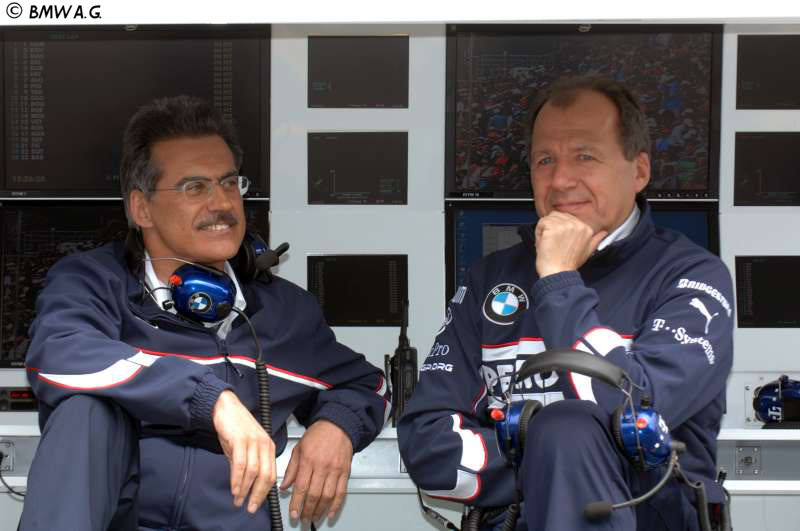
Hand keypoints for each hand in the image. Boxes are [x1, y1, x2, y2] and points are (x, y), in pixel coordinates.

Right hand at [213, 390, 275, 513]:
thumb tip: (243, 484)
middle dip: (258, 495)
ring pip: (254, 472)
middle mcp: (264, 445)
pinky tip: (234, 488)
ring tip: (239, 500)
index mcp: (268, 447)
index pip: (271, 474)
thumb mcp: (244, 448)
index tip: (257, 503)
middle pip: (266, 476)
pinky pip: (241, 463)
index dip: (264, 492)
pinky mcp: (241, 440)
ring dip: (245, 489)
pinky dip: (237, 479)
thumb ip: (246, 465)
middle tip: (250, 507)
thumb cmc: (236, 427)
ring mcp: (254, 442)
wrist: (226, 407)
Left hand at [280, 419, 353, 523]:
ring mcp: (335, 470)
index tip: (293, 514)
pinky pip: (342, 492)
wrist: (338, 425)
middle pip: (314, 494)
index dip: (296, 503)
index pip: (301, 487)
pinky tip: (331, 513)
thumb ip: (291, 469)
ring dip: (320, 510)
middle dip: (307, 510)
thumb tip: (284, 486)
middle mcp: (322, 466)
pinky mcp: (345, 472)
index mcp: (308, 460)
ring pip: (328, 496)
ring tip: (314, 518)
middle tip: (302, 519)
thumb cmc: (318, 435)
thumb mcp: (298, 448)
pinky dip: (337, 505)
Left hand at [534, 212, 607, 277]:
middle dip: (551, 229)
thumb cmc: (568, 265)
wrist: (558, 274)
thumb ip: (595, 240)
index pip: (567, 218)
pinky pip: (541, 223)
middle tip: (554, 244)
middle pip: (557, 216)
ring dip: (544, 231)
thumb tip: (604, 233)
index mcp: (586, 229)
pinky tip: (545, 244)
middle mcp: (577, 224)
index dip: (559, 230)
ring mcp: (565, 225)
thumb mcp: (587, 251)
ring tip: (550, 244)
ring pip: (548, 219)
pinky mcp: (553, 227)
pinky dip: (539, 234)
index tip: (560, 242)